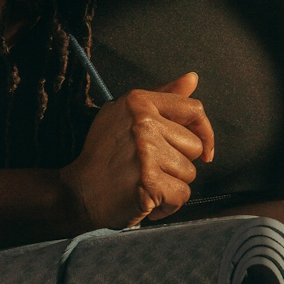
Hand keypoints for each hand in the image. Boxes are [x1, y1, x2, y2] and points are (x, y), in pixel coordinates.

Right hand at [59, 72, 213, 232]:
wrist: (79, 193)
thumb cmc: (105, 155)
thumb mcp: (125, 115)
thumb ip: (162, 97)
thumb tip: (192, 78)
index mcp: (138, 102)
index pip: (193, 110)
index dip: (204, 132)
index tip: (203, 149)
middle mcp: (143, 123)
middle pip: (194, 146)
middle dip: (178, 163)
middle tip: (149, 168)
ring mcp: (146, 153)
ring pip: (189, 173)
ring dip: (171, 185)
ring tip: (145, 183)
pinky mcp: (150, 182)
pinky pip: (182, 195)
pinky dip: (167, 205)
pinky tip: (146, 199)